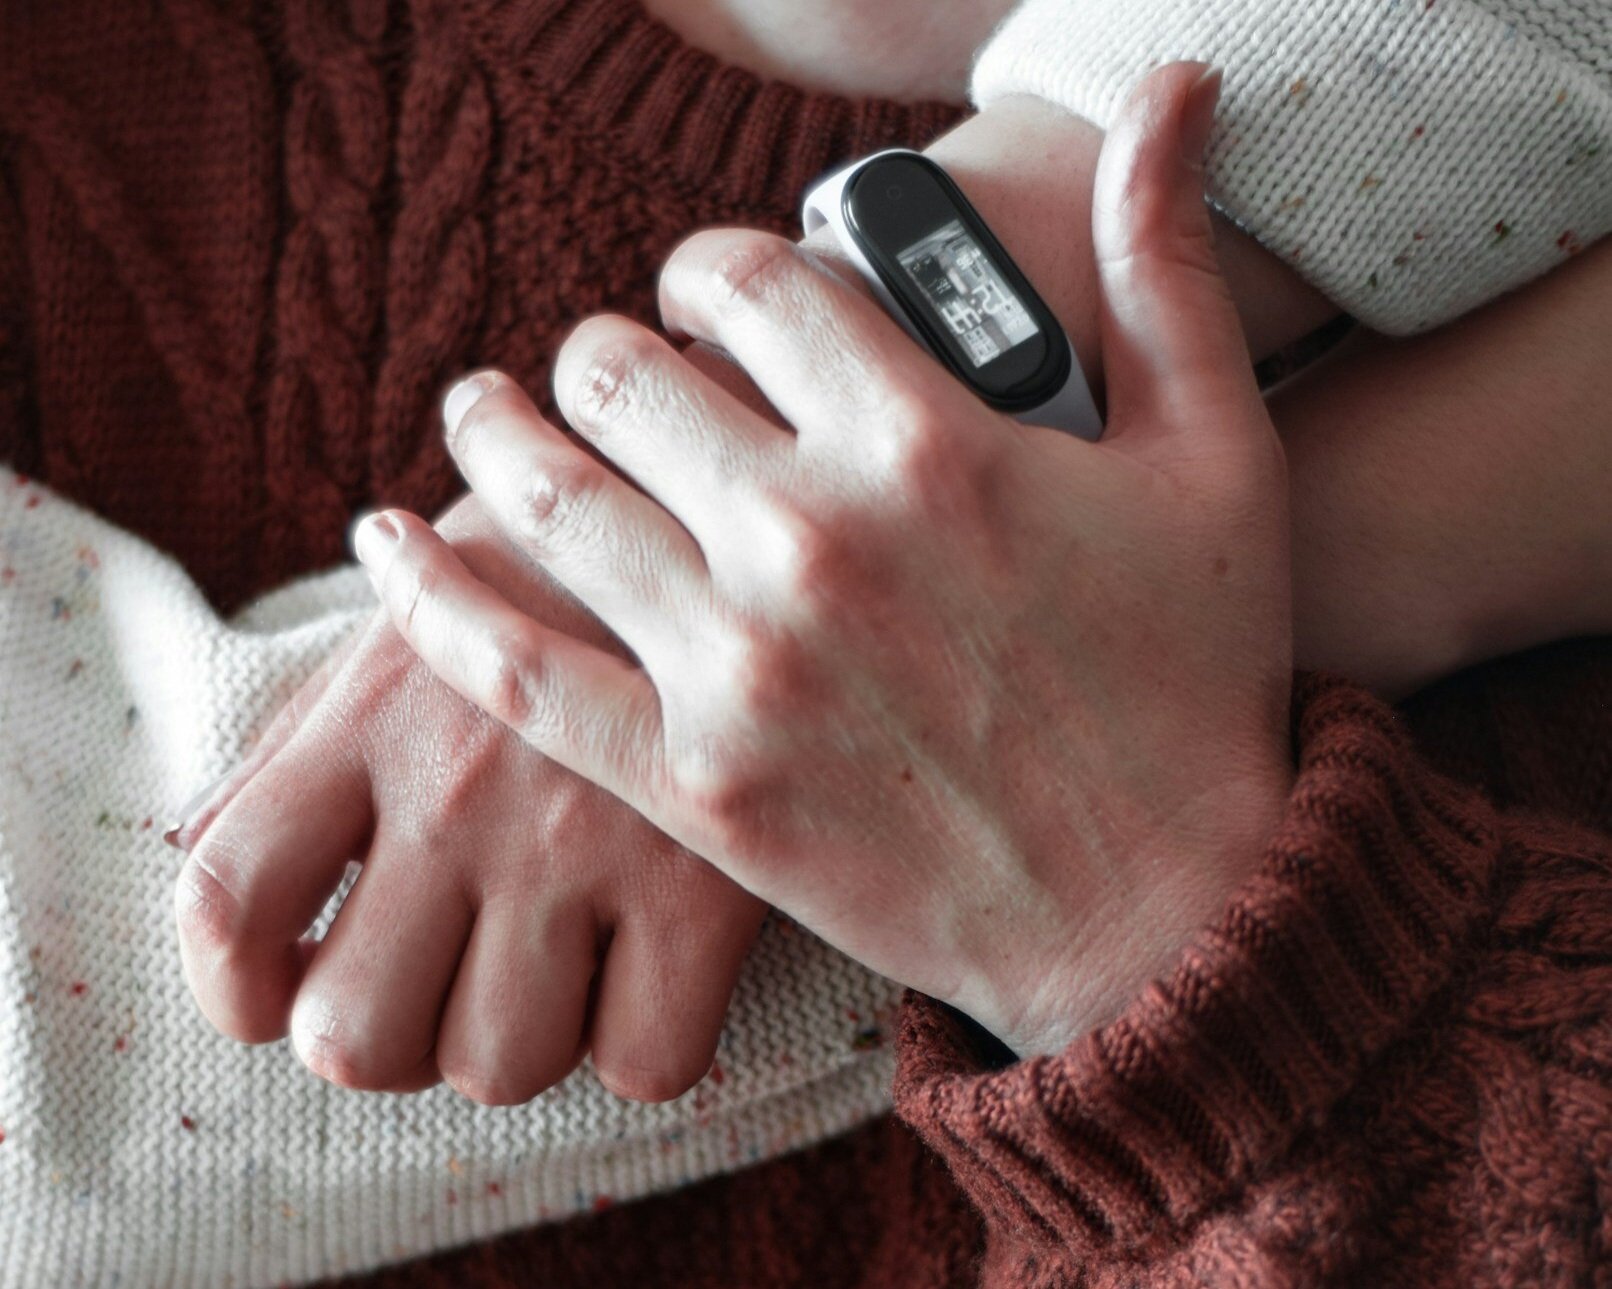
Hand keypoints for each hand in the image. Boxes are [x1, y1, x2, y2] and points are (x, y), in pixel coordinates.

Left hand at [172, 499, 765, 1104]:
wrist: (729, 512)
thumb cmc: (552, 577)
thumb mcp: (409, 618)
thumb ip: (299, 738)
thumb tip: (198, 838)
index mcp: (370, 717)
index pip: (228, 902)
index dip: (228, 992)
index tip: (273, 995)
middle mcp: (460, 788)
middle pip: (355, 1036)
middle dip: (383, 1035)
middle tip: (433, 980)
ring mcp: (586, 838)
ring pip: (498, 1066)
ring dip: (514, 1037)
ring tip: (549, 964)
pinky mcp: (708, 878)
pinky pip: (646, 1060)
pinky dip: (638, 1040)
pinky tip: (646, 972)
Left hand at [351, 63, 1295, 1056]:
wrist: (1165, 908)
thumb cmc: (1198, 682)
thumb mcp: (1216, 455)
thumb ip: (1169, 265)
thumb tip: (1175, 89)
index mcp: (927, 440)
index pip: (752, 277)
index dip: (715, 260)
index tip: (712, 286)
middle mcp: (813, 537)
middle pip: (623, 369)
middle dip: (609, 347)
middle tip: (615, 369)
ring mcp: (738, 666)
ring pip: (548, 494)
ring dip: (494, 430)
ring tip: (479, 408)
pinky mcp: (691, 782)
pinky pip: (514, 669)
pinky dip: (430, 597)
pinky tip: (387, 539)